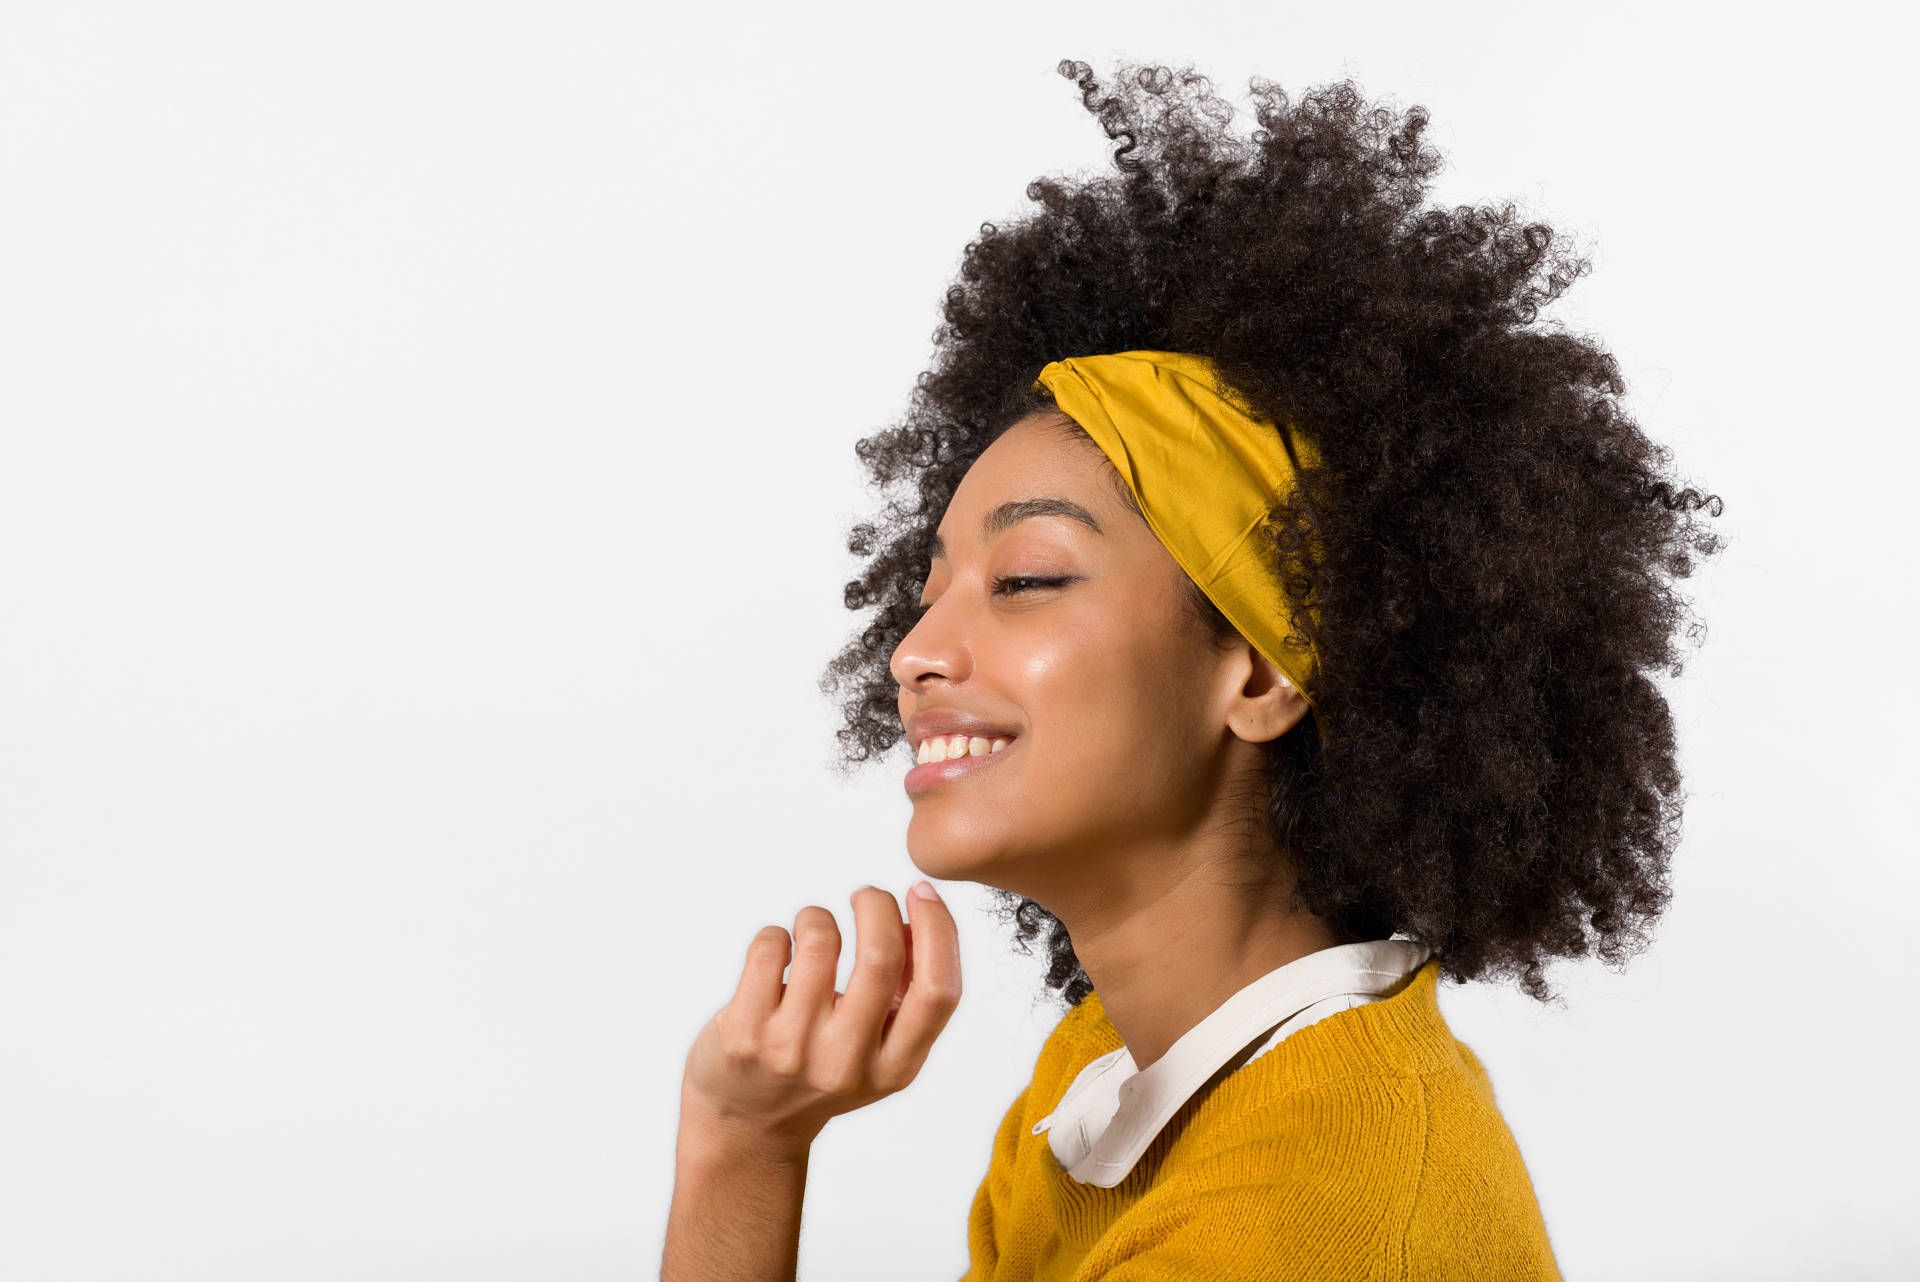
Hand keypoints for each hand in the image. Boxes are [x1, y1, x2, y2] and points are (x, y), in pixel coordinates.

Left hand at [680, 882, 962, 1155]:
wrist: (748, 1124)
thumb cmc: (821, 1068)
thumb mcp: (880, 1052)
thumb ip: (907, 994)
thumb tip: (916, 919)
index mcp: (895, 1068)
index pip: (938, 991)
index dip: (939, 930)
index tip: (922, 894)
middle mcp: (846, 1063)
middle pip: (881, 958)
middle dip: (877, 905)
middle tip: (866, 896)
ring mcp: (792, 1050)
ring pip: (819, 942)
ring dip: (818, 916)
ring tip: (812, 929)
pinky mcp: (743, 1034)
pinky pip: (768, 948)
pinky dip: (776, 934)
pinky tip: (777, 953)